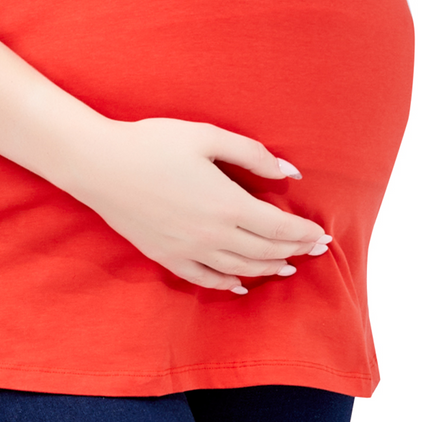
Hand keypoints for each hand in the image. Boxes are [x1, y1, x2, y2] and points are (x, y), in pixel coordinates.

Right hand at [72, 118, 330, 294]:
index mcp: (226, 203)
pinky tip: (241, 285)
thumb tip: (288, 171)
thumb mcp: (206, 136)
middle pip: (264, 252)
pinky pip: (204, 279)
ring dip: (268, 269)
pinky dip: (228, 285)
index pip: (279, 228)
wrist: (98, 164)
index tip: (321, 235)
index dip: (304, 234)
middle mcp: (211, 234)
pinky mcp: (166, 256)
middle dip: (294, 252)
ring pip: (239, 269)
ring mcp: (188, 250)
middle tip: (315, 251)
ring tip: (287, 267)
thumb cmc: (152, 143)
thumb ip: (251, 154)